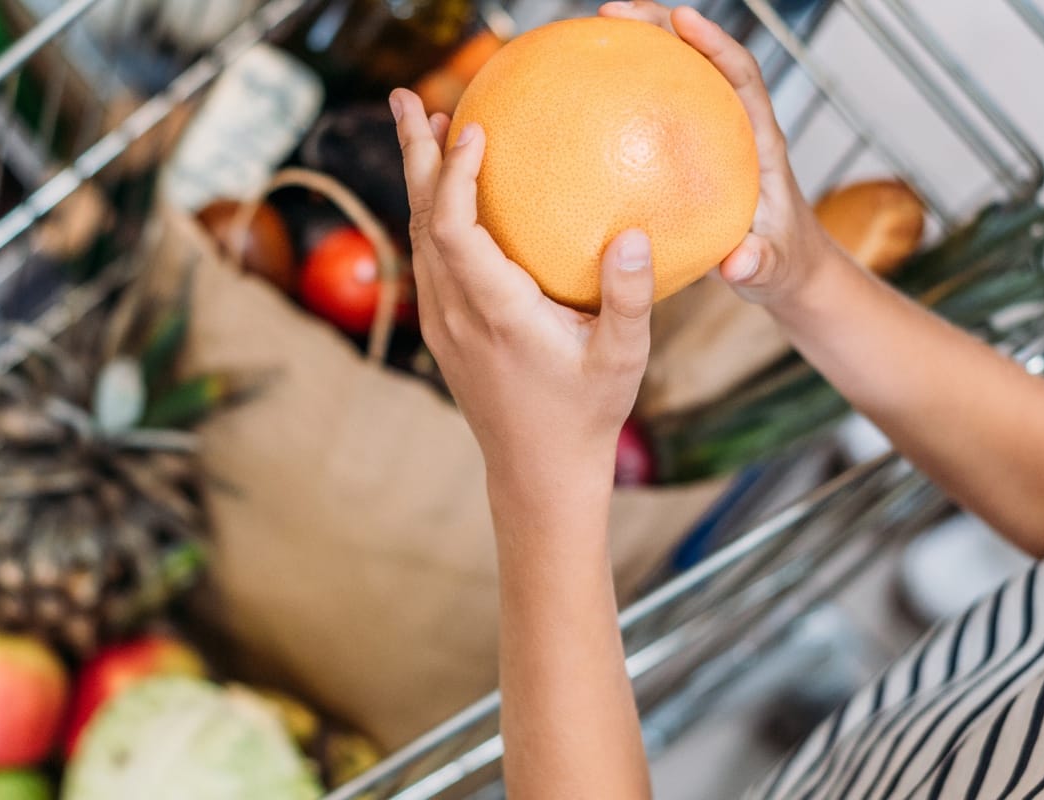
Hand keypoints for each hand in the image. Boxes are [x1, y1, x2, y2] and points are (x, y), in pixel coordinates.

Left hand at [389, 89, 653, 489]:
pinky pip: (427, 259)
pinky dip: (432, 214)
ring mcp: (443, 323)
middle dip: (415, 155)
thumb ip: (629, 297)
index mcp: (495, 312)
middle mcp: (456, 313)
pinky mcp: (445, 331)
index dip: (455, 175)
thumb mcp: (621, 358)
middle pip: (421, 219)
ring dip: (421, 180)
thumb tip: (634, 234)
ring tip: (426, 126)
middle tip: (409, 97)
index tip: (471, 129)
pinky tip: (448, 191)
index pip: (455, 229)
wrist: (537, 474)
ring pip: (418, 237)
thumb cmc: (585, 416)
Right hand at [598, 1, 846, 307]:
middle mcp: (736, 125)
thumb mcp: (773, 268)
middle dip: (661, 26)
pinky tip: (584, 97)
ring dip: (639, 47)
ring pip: (677, 76)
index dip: (715, 44)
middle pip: (701, 58)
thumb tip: (737, 263)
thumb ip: (759, 264)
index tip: (683, 20)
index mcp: (760, 141)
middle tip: (613, 11)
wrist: (785, 266)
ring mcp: (712, 134)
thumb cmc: (782, 262)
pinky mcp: (690, 150)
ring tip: (592, 30)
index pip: (742, 76)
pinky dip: (625, 94)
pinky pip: (654, 111)